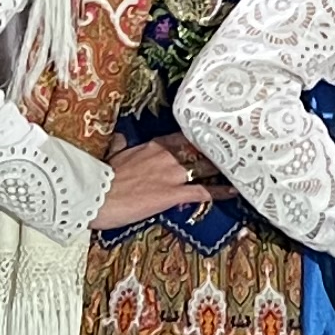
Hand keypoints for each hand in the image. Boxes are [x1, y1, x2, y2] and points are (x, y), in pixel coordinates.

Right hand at [96, 134, 228, 231]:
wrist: (93, 197)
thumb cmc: (99, 180)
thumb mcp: (111, 156)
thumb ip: (120, 146)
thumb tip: (119, 138)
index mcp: (151, 146)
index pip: (182, 138)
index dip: (200, 139)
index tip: (213, 138)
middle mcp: (165, 156)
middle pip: (198, 151)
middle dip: (217, 152)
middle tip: (236, 151)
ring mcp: (170, 174)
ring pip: (205, 167)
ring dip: (223, 169)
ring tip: (240, 168)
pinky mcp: (171, 194)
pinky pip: (202, 191)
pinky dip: (220, 191)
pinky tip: (233, 191)